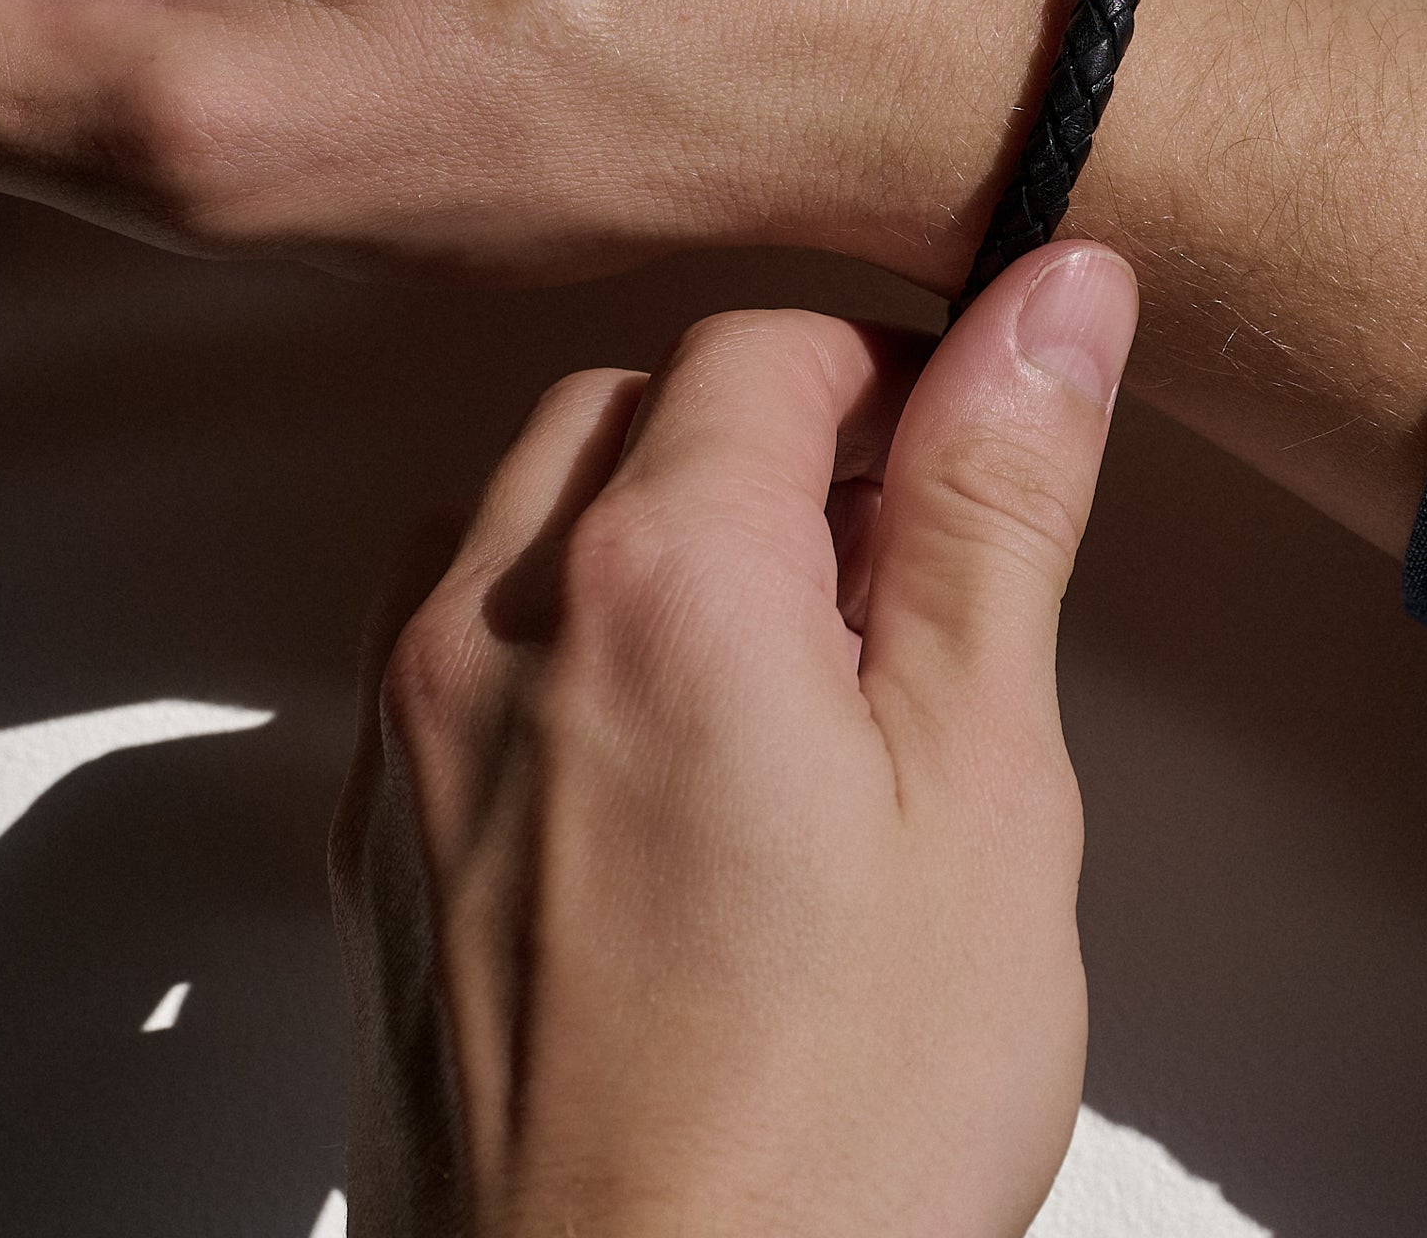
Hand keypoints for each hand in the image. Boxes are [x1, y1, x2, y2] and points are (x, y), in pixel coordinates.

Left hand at [329, 241, 1138, 1235]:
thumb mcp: (981, 782)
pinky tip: (639, 741)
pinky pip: (441, 636)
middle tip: (881, 561)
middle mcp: (492, 624)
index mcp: (655, 580)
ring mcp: (406, 731)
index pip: (760, 351)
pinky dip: (545, 622)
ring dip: (638, 517)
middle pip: (627, 409)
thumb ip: (997, 507)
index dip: (879, 373)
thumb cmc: (832, 1123)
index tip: (949, 440)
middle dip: (763, 438)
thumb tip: (1053, 304)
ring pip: (517, 506)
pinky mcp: (373, 831)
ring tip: (765, 648)